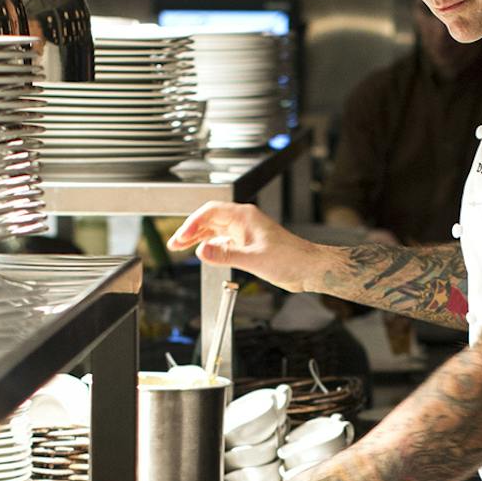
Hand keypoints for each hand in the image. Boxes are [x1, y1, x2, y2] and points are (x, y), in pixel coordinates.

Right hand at [168, 203, 315, 292]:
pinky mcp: (247, 244)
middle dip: (189, 230)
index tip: (181, 236)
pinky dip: (209, 246)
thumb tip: (202, 251)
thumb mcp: (254, 259)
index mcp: (244, 217)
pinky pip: (222, 241)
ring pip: (214, 230)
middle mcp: (243, 222)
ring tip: (180, 247)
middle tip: (174, 243)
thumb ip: (226, 256)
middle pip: (208, 220)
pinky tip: (202, 253)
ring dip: (197, 238)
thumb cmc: (291, 258)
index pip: (210, 212)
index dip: (192, 223)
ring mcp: (244, 233)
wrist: (307, 269)